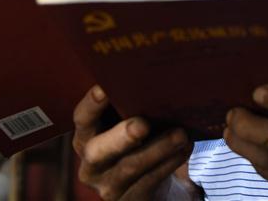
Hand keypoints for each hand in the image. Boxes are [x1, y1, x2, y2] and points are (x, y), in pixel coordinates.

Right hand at [72, 85, 193, 199]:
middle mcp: (91, 164)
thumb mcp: (129, 125)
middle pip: (97, 150)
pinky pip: (149, 182)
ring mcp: (108, 186)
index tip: (104, 87)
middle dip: (120, 136)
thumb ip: (132, 107)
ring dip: (158, 149)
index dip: (91, 105)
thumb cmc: (141, 143)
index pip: (82, 119)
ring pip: (130, 167)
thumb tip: (154, 79)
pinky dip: (169, 163)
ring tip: (180, 134)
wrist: (152, 187)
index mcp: (86, 137)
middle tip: (142, 124)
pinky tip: (184, 149)